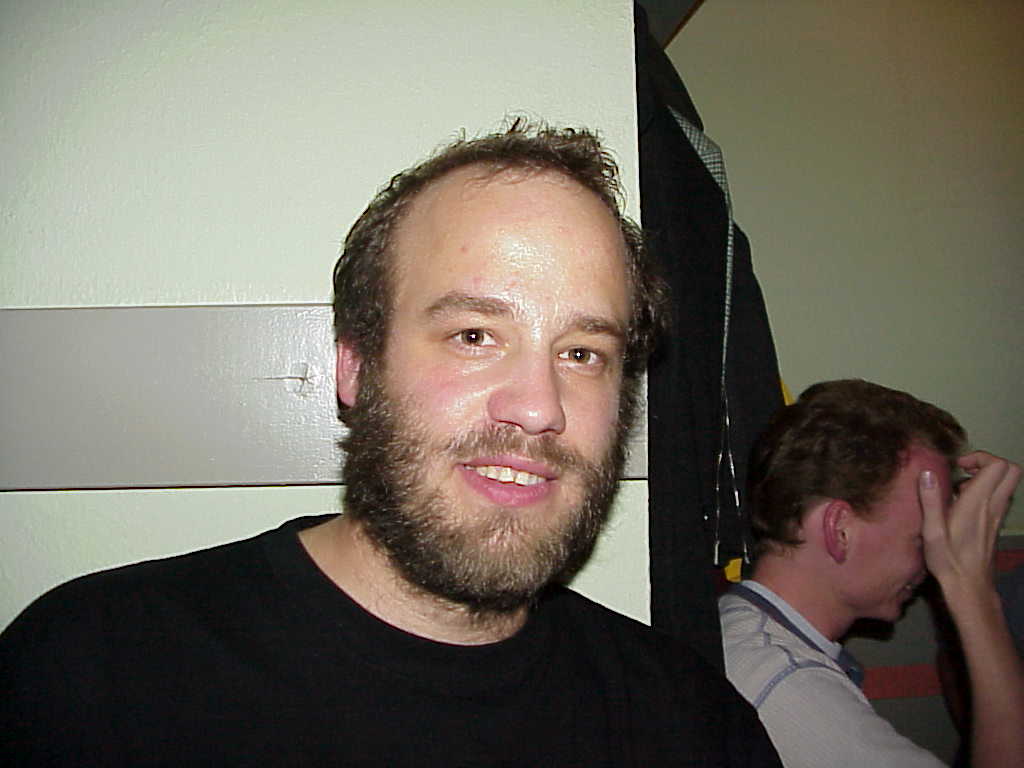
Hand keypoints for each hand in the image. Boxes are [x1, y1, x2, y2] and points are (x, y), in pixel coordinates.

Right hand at [920, 451, 1020, 597]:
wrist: (970, 586)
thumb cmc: (948, 560)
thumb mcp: (932, 532)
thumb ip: (930, 500)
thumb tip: (927, 473)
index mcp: (977, 504)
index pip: (998, 466)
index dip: (980, 457)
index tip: (959, 466)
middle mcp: (993, 506)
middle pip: (1012, 471)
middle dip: (989, 462)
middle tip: (966, 470)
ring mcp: (997, 515)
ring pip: (1008, 483)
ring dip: (987, 477)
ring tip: (960, 487)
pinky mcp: (996, 523)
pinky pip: (1000, 497)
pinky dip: (986, 491)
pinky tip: (963, 504)